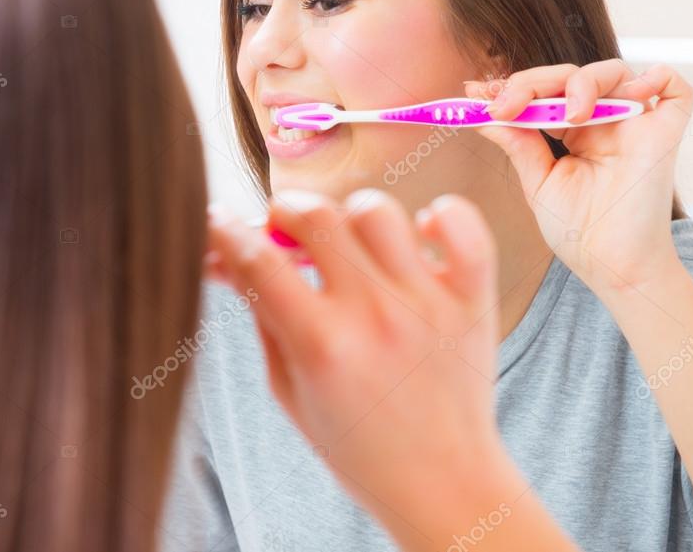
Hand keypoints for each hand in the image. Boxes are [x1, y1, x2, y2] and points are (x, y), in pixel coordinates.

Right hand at [206, 189, 507, 519]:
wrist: (441, 481)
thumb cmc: (358, 444)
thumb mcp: (290, 389)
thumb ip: (263, 316)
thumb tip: (233, 258)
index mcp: (323, 346)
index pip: (259, 260)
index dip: (227, 230)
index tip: (221, 221)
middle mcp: (376, 316)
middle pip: (317, 218)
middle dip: (285, 211)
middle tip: (284, 227)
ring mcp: (428, 304)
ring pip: (380, 212)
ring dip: (351, 215)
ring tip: (350, 242)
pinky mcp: (471, 300)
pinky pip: (463, 225)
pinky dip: (443, 214)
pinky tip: (421, 233)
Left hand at [465, 59, 692, 293]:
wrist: (612, 267)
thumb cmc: (579, 232)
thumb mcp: (539, 183)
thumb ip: (518, 145)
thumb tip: (486, 114)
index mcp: (575, 132)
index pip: (545, 93)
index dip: (514, 87)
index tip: (476, 92)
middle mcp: (606, 122)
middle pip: (572, 76)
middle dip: (533, 83)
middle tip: (506, 105)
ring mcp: (636, 125)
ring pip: (615, 73)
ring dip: (584, 82)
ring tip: (569, 114)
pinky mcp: (666, 133)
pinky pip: (676, 89)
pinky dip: (658, 77)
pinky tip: (632, 94)